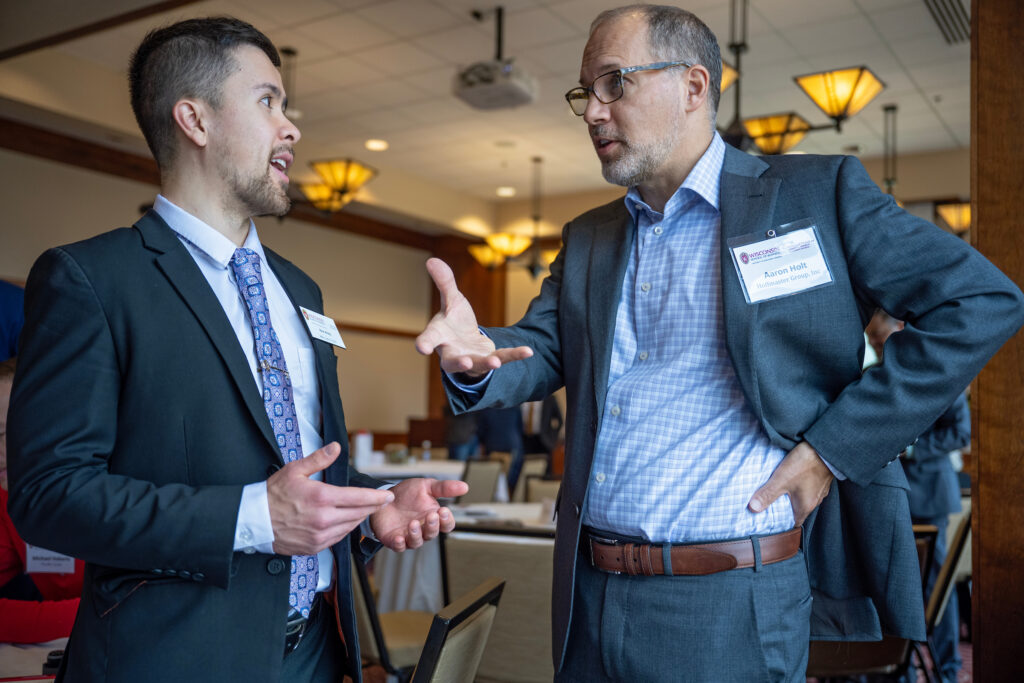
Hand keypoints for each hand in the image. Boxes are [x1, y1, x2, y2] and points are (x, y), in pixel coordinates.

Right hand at [268, 442, 394, 554]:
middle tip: (381, 501)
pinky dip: (345, 529)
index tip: (388, 495)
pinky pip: (338, 538)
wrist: (253, 521)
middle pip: (359, 513)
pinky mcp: (314, 547)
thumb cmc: (272, 495)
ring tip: (364, 509)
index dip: (377, 497)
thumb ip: (319, 459)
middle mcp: (324, 519)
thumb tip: (336, 447)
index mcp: (322, 498)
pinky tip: (345, 522)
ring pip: (350, 527)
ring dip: (359, 518)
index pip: (359, 497)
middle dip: (372, 507)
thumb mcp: (295, 470)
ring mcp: (320, 536)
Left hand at [369, 477, 468, 551]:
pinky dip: (400, 544)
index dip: (447, 520)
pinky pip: (399, 547)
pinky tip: (399, 537)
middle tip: (431, 515)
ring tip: (413, 523)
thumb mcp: (426, 486)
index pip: (446, 524)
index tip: (443, 511)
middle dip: (433, 526)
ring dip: (417, 534)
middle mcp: (423, 530)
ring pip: (417, 542)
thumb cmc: (408, 494)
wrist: (385, 497)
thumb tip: (465, 487)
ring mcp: (409, 536)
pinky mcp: (394, 540)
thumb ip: (444, 488)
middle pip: (433, 533)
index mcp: (434, 517)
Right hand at [415, 258, 531, 377]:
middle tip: (465, 362)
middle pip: (451, 361)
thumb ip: (444, 283)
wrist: (466, 341)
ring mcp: (471, 359)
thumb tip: (432, 260)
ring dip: (486, 363)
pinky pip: (503, 358)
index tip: (421, 347)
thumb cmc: (453, 321)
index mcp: (439, 336)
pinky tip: (528, 351)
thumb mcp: (451, 300)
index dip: (425, 343)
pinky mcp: (488, 359)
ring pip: (477, 364)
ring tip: (495, 363)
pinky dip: (515, 355)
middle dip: (458, 363)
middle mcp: (452, 352)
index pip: (429, 339)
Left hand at [748, 441, 833, 525]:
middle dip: (784, 507)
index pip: (794, 523)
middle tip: (770, 503)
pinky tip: (791, 477)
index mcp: (805, 507)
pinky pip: (807, 486)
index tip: (770, 520)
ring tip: (777, 489)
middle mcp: (814, 501)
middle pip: (797, 510)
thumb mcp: (781, 480)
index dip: (782, 523)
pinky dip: (798, 485)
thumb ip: (767, 494)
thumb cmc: (805, 465)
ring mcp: (819, 490)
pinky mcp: (820, 479)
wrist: (825, 448)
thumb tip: (753, 508)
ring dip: (791, 495)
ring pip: (802, 497)